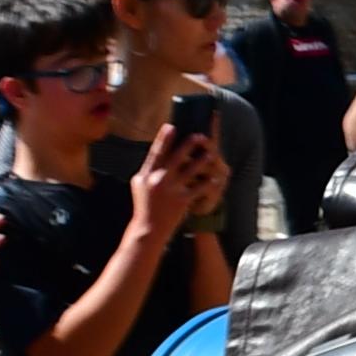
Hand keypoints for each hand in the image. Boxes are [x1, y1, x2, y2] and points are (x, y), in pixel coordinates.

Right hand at [122, 126, 222, 244]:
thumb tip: (155, 151)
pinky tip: (215, 178)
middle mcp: (159, 180)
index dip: (163, 138)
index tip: (171, 126)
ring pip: (191, 170)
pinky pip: (199, 188)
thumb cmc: (144, 205)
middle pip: (176, 157)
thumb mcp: (140, 184)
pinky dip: (208, 182)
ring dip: (203, 160)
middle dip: (189, 145)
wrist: (148, 229)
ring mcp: (171, 190)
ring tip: (212, 153)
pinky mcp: (182, 200)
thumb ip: (148, 168)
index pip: (156, 153)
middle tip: (200, 135)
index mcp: (146, 174)